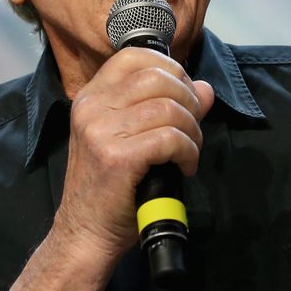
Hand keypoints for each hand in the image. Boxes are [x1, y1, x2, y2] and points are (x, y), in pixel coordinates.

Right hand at [54, 47, 214, 262]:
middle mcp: (91, 107)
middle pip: (159, 78)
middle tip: (192, 130)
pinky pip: (171, 138)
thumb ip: (166, 109)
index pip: (134, 56)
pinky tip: (184, 167)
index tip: (183, 95)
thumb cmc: (110, 188)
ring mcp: (100, 131)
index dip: (169, 68)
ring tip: (188, 152)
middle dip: (189, 102)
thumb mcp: (132, 140)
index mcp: (91, 97)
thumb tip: (204, 89)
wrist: (85, 234)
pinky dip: (188, 152)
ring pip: (169, 108)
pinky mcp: (117, 157)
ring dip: (192, 131)